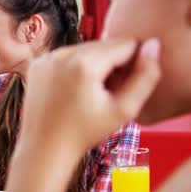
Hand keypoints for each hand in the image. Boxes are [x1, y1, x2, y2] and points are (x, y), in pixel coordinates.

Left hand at [18, 39, 160, 157]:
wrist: (44, 147)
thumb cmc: (85, 133)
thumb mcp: (124, 110)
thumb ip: (146, 76)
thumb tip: (153, 45)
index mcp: (84, 63)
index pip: (125, 44)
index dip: (133, 63)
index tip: (124, 86)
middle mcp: (62, 53)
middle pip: (103, 44)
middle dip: (112, 63)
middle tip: (107, 93)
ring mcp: (46, 57)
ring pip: (84, 49)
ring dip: (94, 64)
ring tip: (90, 93)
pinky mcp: (37, 64)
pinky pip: (65, 56)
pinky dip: (74, 67)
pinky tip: (73, 91)